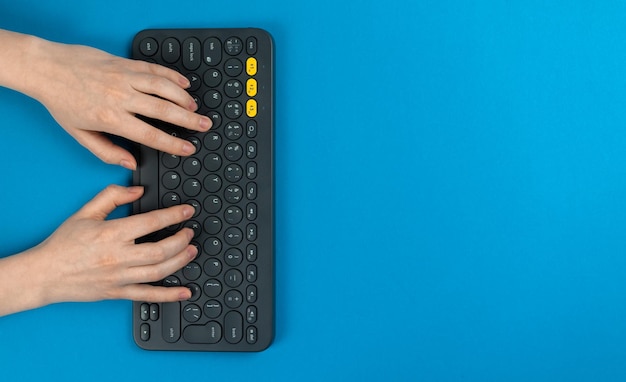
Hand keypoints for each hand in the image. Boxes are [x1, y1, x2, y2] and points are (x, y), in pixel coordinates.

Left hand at [27, 38, 211, 168]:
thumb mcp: (79, 134)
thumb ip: (106, 152)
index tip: (188, 148)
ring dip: (184, 98)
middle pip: (165, 110)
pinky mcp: (124, 63)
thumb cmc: (61, 100)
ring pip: (164, 87)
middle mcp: (121, 96)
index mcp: (111, 118)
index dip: (173, 144)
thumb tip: (130, 163)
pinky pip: (154, 69)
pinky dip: (172, 76)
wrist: (47, 68)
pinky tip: (183, 84)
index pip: (150, 135)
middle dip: (189, 120)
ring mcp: (124, 77)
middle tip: (205, 126)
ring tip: (196, 107)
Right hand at [27, 185, 196, 305]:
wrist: (44, 274)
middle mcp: (118, 257)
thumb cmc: (63, 244)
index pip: (151, 222)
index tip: (187, 211)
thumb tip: (138, 190)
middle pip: (161, 249)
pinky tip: (184, 292)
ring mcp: (119, 277)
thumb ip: (112, 195)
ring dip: (181, 261)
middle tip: (190, 232)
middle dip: (182, 240)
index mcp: (112, 234)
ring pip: (159, 271)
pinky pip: (148, 295)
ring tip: (192, 251)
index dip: (174, 215)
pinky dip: (169, 295)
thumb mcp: (85, 212)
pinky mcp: (117, 293)